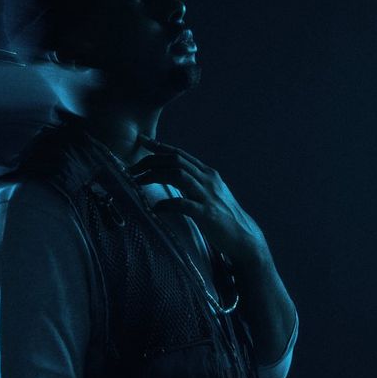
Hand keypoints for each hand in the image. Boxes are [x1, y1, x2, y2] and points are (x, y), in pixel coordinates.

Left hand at [128, 134, 271, 271]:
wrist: (244, 237)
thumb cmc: (223, 217)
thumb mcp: (209, 194)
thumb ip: (193, 183)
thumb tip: (172, 177)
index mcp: (207, 174)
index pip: (179, 154)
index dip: (159, 146)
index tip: (141, 140)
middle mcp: (208, 180)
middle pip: (175, 161)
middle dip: (150, 161)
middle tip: (131, 168)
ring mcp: (208, 195)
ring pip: (178, 176)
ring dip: (154, 176)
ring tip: (137, 182)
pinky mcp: (207, 213)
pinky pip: (184, 204)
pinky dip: (167, 204)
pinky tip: (155, 208)